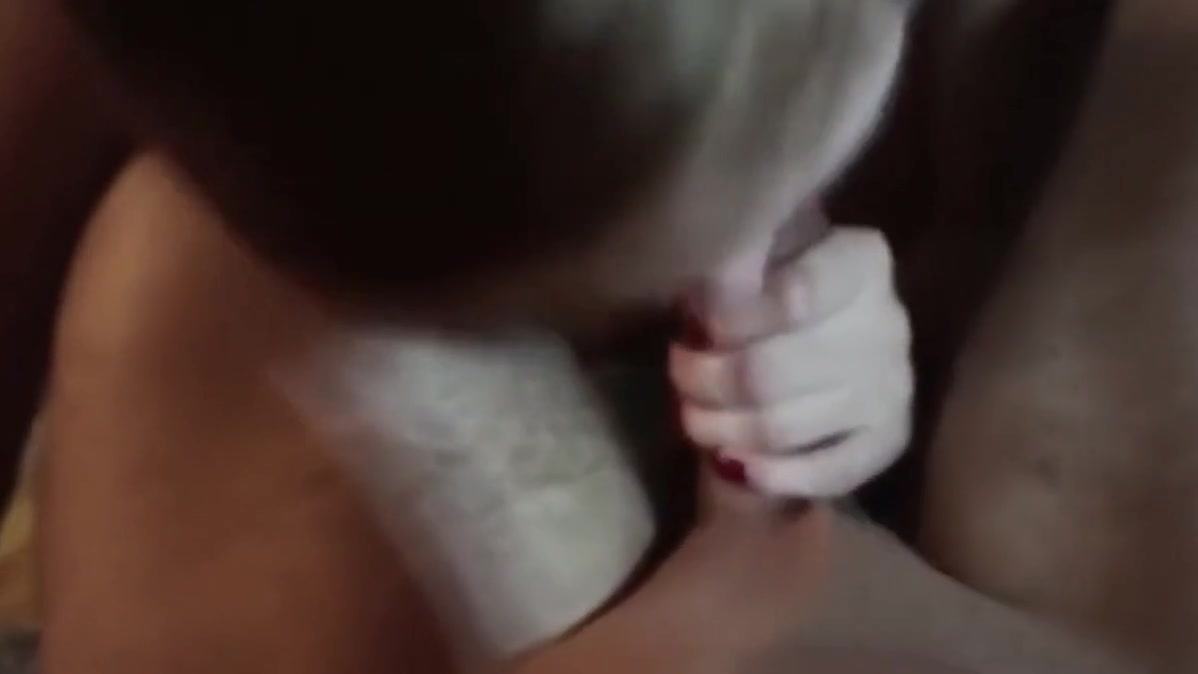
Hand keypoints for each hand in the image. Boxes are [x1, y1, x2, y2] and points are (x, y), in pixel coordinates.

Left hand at [671, 227, 912, 497]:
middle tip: (678, 372)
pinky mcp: (890, 438)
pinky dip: (774, 476)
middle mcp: (889, 320)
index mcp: (860, 260)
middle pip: (774, 371)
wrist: (816, 324)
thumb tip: (718, 290)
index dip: (731, 318)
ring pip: (786, 425)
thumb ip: (736, 262)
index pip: (795, 296)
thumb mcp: (754, 253)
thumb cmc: (772, 281)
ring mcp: (893, 384)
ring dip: (721, 428)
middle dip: (707, 378)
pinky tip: (734, 465)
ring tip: (691, 417)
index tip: (696, 323)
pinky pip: (831, 472)